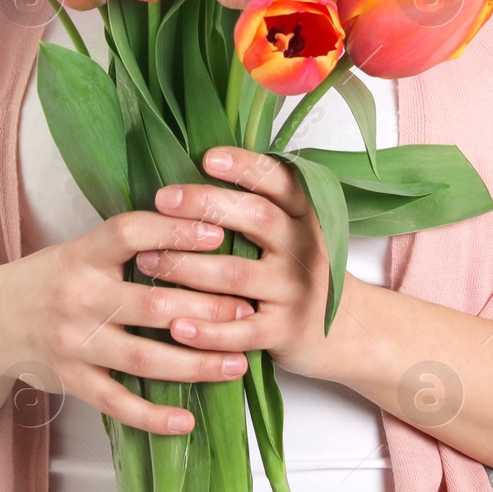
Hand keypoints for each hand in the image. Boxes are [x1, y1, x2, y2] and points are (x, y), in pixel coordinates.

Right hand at [0, 208, 252, 435]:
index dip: (174, 231)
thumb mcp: (80, 247)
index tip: (218, 233)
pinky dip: (153, 415)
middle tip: (248, 309)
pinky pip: (117, 403)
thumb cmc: (51, 278)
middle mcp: (78, 296)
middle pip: (152, 302)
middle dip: (206, 307)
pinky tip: (187, 419)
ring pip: (144, 357)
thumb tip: (199, 226)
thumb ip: (129, 243)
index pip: (130, 234)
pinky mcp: (72, 382)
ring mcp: (75, 343)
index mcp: (83, 253)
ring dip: (196, 362)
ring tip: (238, 362)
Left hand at [137, 146, 349, 381]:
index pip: (279, 180)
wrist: (346, 334)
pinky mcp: (285, 331)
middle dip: (205, 205)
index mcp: (305, 214)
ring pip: (236, 273)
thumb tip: (191, 172)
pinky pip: (240, 331)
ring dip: (186, 267)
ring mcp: (296, 290)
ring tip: (146, 260)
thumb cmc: (299, 271)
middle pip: (256, 217)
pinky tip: (175, 325)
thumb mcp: (294, 231)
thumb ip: (258, 206)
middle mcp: (305, 246)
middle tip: (162, 200)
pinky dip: (206, 330)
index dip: (245, 166)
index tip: (207, 157)